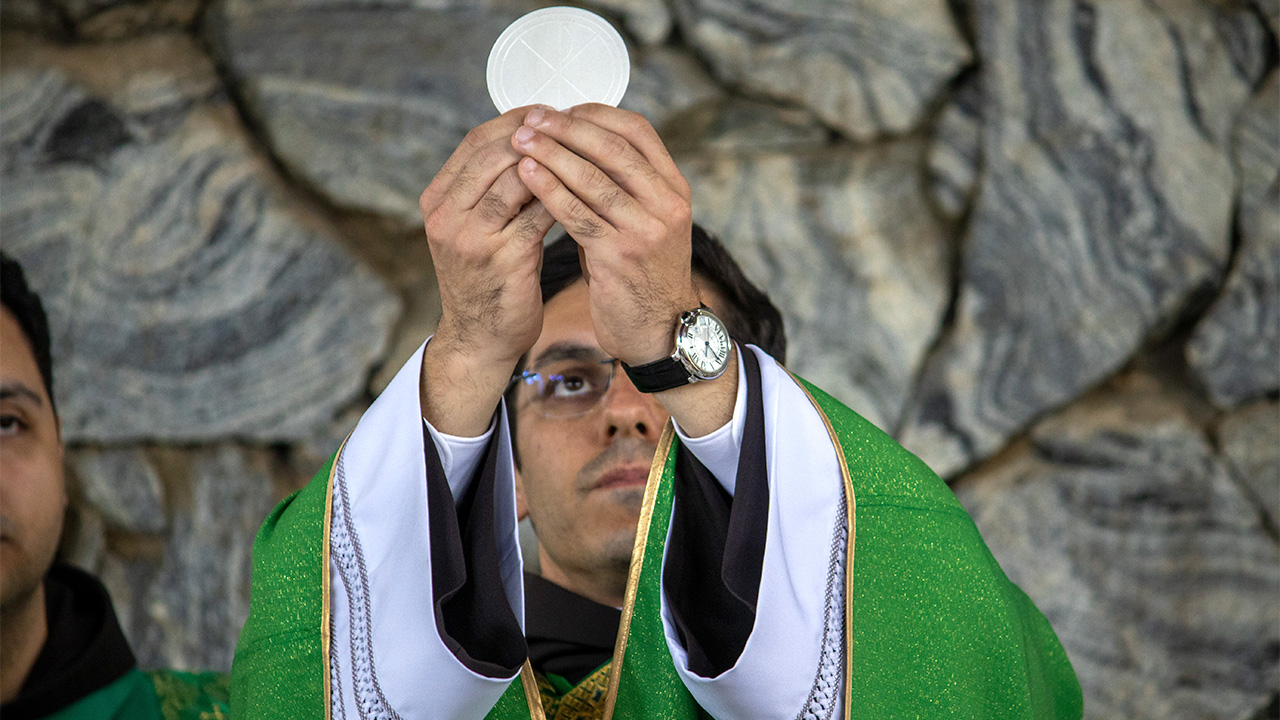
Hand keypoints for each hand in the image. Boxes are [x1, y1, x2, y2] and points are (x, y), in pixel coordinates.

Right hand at [418, 106, 556, 434]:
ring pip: (517, 180)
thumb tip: (535, 136)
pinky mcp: (503, 261)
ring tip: (584, 153)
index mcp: (437, 200)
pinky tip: (586, 190)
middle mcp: (446, 216)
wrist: (480, 339)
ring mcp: (471, 239)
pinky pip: (538, 216)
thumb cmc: (487, 278)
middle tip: (574, 126)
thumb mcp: (475, 228)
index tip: (549, 111)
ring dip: (554, 162)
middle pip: (494, 153)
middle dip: (539, 135)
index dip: (515, 120)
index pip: (475, 142)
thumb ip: (491, 188)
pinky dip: (563, 197)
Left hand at [511, 104, 697, 366]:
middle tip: (532, 117)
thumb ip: (621, 187)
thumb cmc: (641, 273)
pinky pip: (577, 213)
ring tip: (519, 140)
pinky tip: (526, 175)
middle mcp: (667, 204)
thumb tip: (574, 143)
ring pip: (593, 178)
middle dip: (567, 128)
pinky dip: (549, 189)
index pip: (637, 131)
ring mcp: (646, 230)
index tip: (561, 109)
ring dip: (551, 154)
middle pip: (613, 148)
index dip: (596, 114)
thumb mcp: (644, 222)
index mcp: (674, 188)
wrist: (659, 331)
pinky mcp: (621, 255)